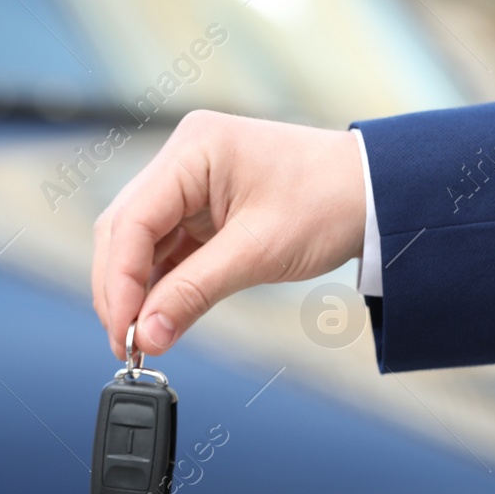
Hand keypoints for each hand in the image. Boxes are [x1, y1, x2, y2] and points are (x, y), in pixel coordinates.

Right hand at [92, 110, 366, 359]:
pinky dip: (159, 284)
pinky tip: (158, 317)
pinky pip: (164, 247)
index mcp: (194, 149)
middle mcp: (184, 158)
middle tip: (126, 344)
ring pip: (138, 242)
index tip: (123, 333)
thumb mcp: (258, 253)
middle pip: (123, 230)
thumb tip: (147, 335)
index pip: (131, 221)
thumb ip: (193, 293)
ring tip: (141, 339)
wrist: (375, 191)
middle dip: (120, 291)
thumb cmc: (330, 201)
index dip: (119, 283)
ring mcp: (190, 181)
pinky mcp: (200, 206)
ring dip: (136, 291)